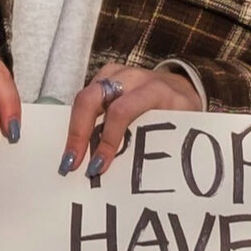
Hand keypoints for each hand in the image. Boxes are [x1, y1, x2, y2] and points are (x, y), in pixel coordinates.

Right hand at [56, 63, 199, 182]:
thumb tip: (149, 176)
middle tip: (71, 163)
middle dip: (78, 132)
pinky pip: (84, 99)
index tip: (99, 167)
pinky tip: (75, 144)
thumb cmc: (181, 112)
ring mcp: (115, 74)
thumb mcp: (182, 126)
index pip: (121, 112)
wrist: (181, 87)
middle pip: (92, 98)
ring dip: (74, 129)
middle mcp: (131, 78)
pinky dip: (77, 122)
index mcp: (154, 90)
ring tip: (68, 159)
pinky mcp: (104, 77)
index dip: (107, 140)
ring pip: (84, 97)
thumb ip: (166, 142)